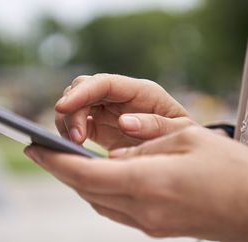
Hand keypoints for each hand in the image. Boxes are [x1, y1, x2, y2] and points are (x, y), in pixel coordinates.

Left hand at [25, 126, 247, 241]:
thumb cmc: (234, 170)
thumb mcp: (188, 139)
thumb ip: (146, 142)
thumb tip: (115, 146)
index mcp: (149, 183)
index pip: (86, 173)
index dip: (55, 161)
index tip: (32, 147)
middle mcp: (144, 209)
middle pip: (85, 190)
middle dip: (58, 170)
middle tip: (39, 150)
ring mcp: (149, 224)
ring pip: (97, 202)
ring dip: (76, 181)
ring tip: (63, 161)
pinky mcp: (157, 228)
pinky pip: (114, 209)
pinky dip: (97, 192)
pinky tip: (96, 177)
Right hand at [55, 74, 193, 149]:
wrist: (182, 152)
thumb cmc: (185, 138)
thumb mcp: (180, 132)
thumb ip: (156, 126)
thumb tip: (124, 122)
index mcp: (141, 91)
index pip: (104, 82)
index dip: (81, 92)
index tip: (63, 106)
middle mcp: (120, 96)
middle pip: (83, 88)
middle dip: (71, 110)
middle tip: (75, 140)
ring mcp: (109, 110)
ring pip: (75, 104)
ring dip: (67, 122)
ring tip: (74, 146)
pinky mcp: (100, 126)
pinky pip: (76, 122)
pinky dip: (69, 132)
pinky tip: (74, 148)